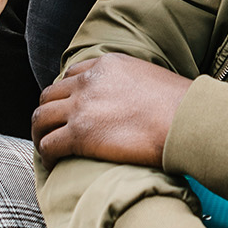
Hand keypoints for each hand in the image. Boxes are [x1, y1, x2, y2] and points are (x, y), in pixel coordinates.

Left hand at [32, 54, 190, 168]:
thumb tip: (134, 100)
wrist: (187, 120)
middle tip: (52, 128)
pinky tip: (53, 162)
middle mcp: (89, 81)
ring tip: (46, 145)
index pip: (72, 75)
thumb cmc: (180, 105)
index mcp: (107, 65)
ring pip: (41, 118)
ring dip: (40, 132)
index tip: (69, 108)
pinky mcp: (80, 135)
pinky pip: (49, 144)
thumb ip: (131, 83)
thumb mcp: (151, 77)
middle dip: (48, 111)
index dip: (66, 93)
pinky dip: (46, 154)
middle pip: (50, 94)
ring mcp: (82, 107)